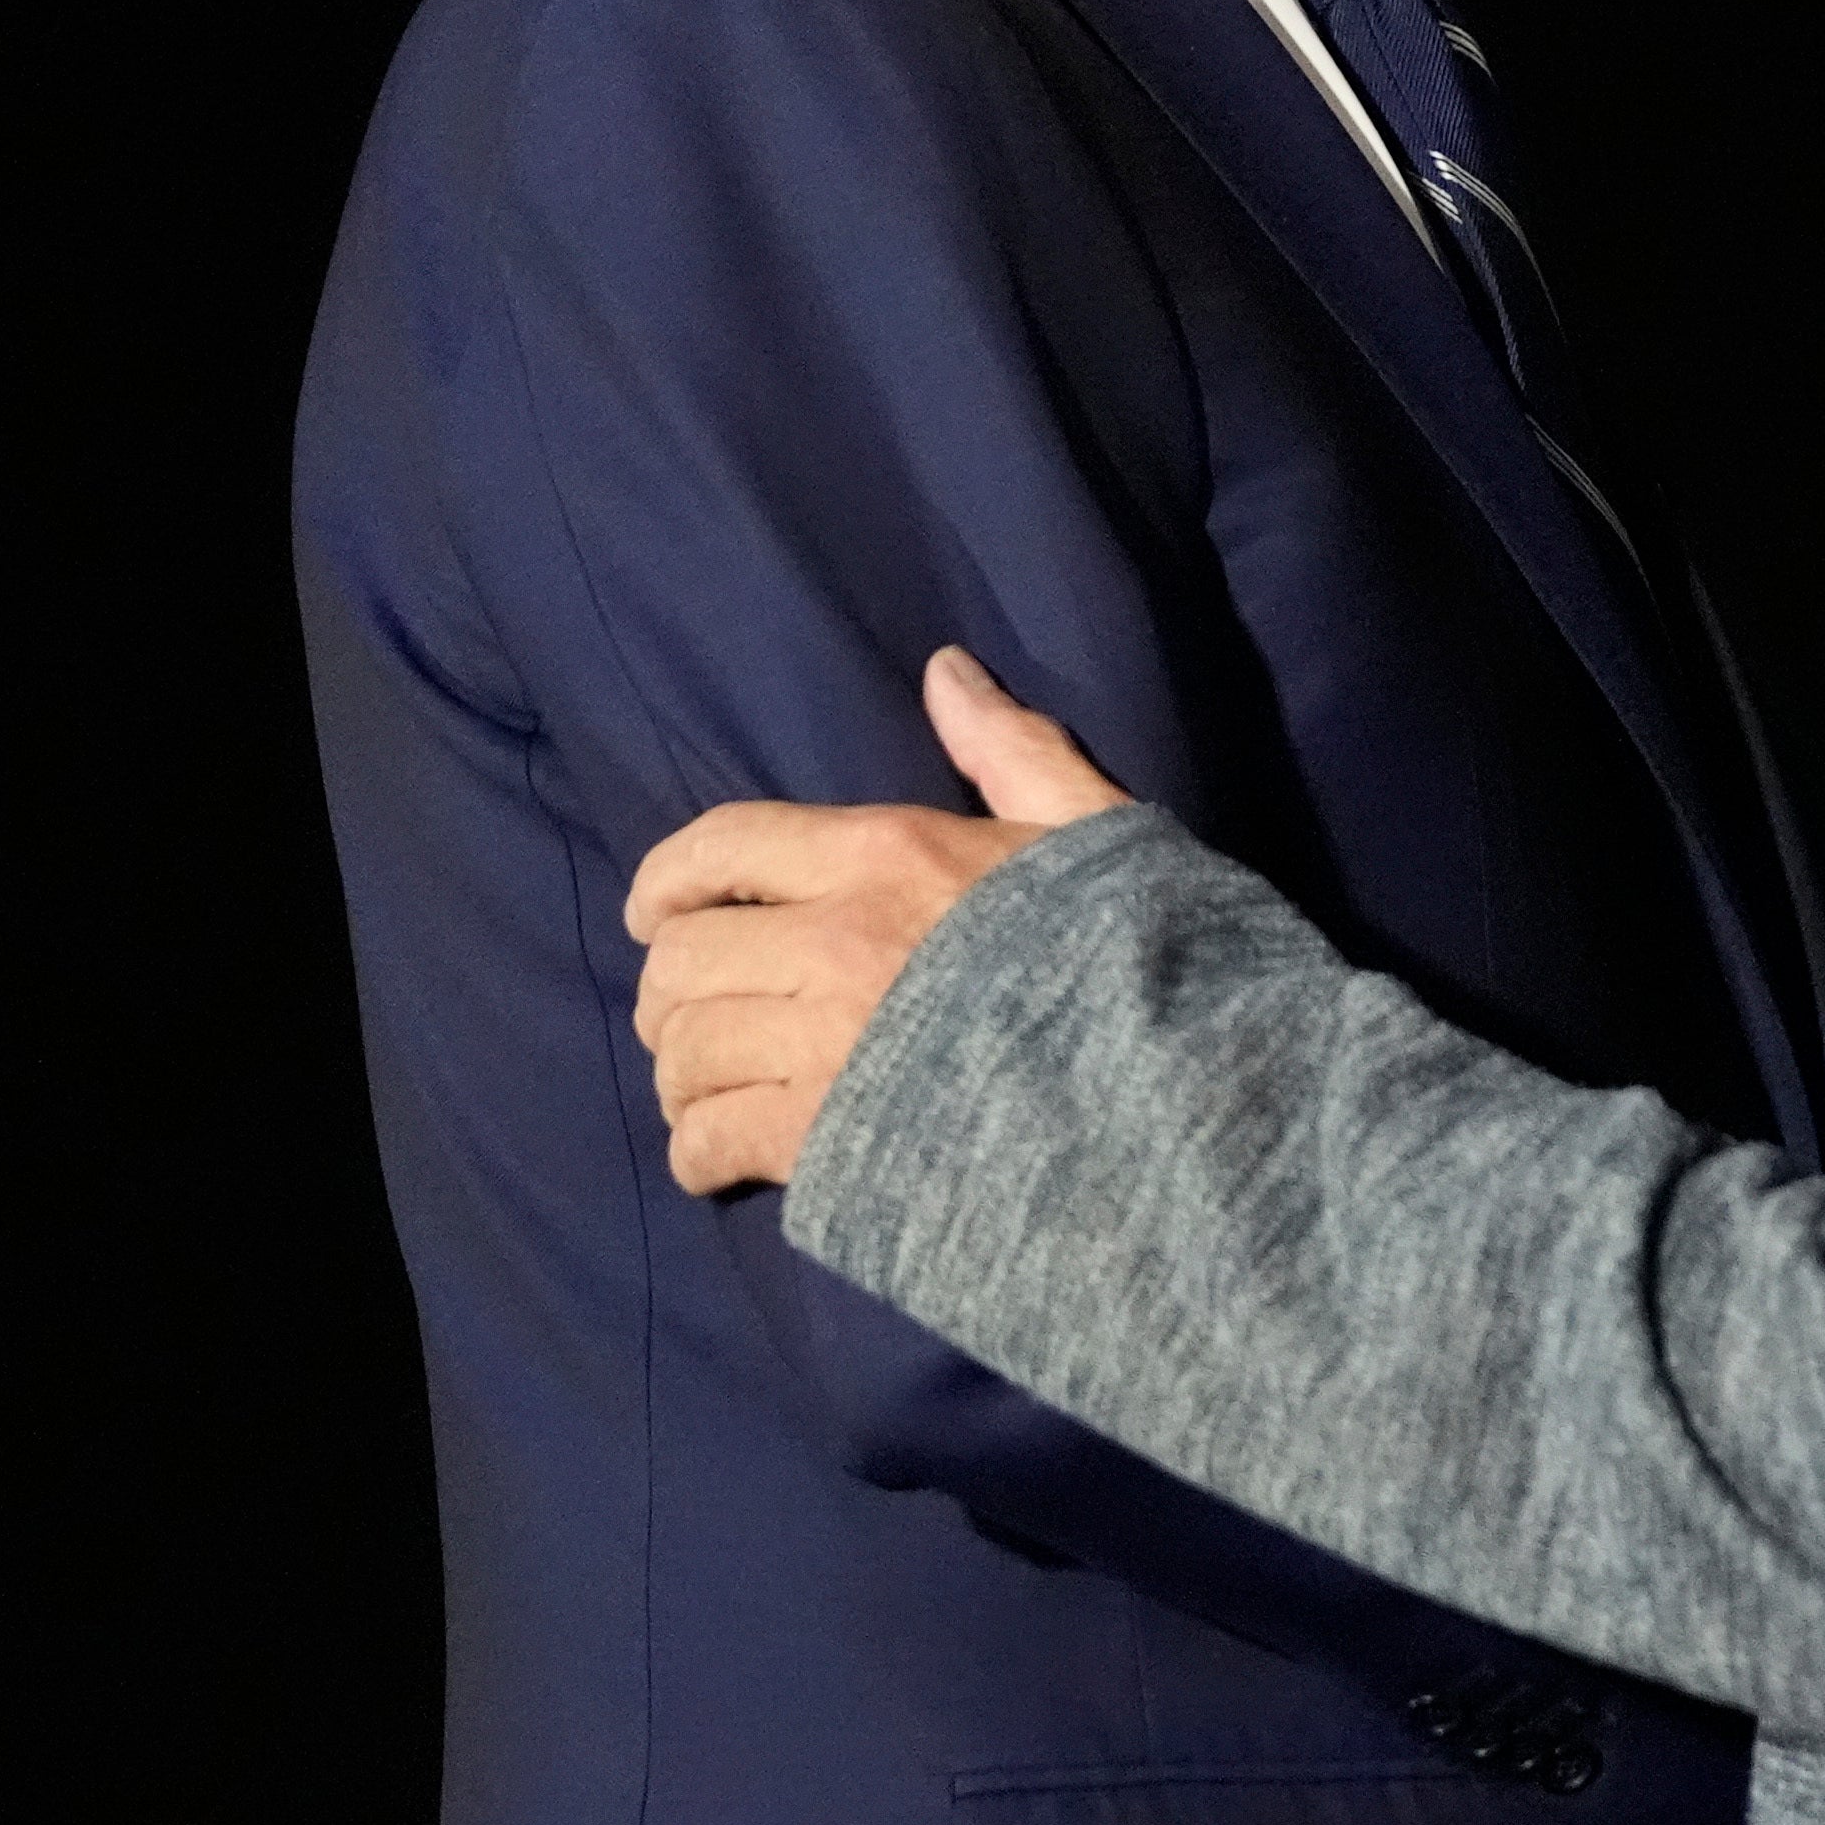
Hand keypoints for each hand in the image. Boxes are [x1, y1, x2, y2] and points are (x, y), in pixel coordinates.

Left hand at [624, 646, 1136, 1194]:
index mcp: (885, 854)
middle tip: (698, 1008)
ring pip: (685, 1051)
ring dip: (682, 1071)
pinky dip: (697, 1149)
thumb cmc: (1134, 952)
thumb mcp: (1087, 827)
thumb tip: (944, 670)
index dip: (665, 878)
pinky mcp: (826, 1146)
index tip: (654, 910)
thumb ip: (1009, 748)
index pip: (720, 846)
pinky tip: (718, 1154)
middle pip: (681, 958)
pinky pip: (709, 1140)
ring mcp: (824, 1049)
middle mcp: (834, 944)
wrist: (1170, 1092)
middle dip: (671, 985)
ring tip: (707, 1085)